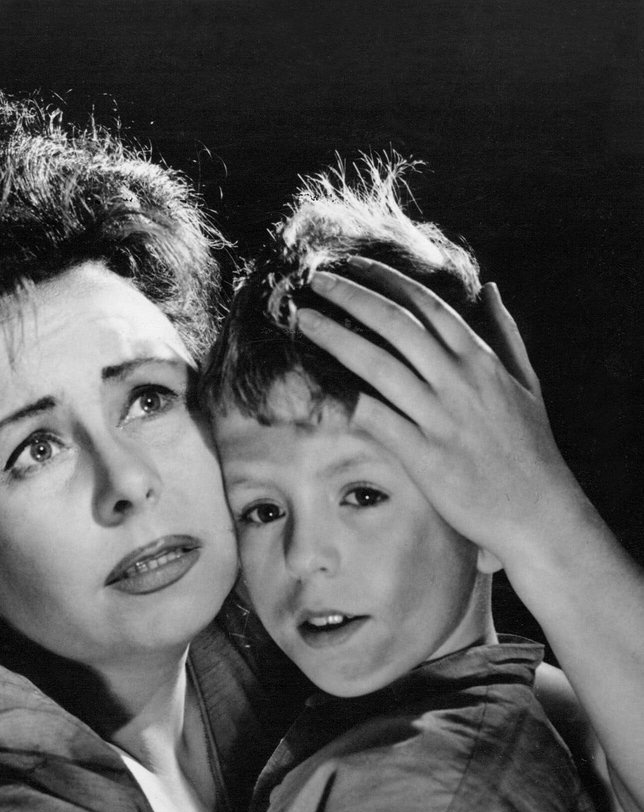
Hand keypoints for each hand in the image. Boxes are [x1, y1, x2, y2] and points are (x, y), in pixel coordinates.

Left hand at [297, 260, 586, 566]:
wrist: (539, 513)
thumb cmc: (532, 451)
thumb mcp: (527, 384)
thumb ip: (506, 334)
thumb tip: (490, 289)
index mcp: (481, 361)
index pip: (427, 306)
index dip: (386, 281)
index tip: (353, 265)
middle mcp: (460, 382)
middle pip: (395, 324)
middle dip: (351, 297)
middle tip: (315, 281)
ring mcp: (441, 418)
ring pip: (378, 365)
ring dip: (336, 338)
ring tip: (304, 321)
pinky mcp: (425, 457)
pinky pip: (377, 418)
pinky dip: (348, 398)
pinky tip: (320, 386)